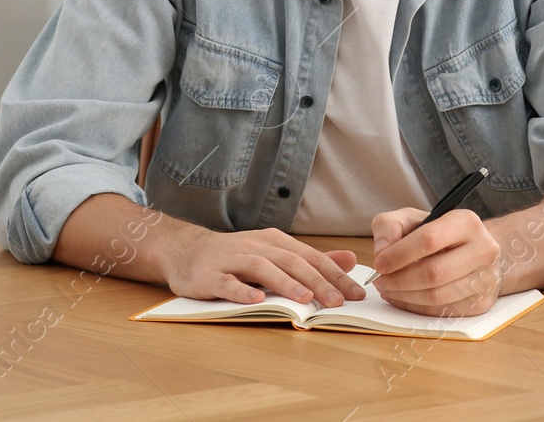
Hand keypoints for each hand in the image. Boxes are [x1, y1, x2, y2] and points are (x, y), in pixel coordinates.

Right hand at [159, 224, 365, 307]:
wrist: (186, 250)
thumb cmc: (237, 256)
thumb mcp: (275, 253)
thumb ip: (311, 260)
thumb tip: (349, 260)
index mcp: (276, 242)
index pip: (311, 258)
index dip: (335, 275)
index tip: (357, 293)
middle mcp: (257, 246)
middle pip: (292, 262)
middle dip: (318, 282)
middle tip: (339, 301)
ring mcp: (233, 259)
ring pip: (263, 269)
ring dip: (285, 283)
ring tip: (306, 299)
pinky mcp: (210, 275)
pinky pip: (228, 283)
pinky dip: (242, 290)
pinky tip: (256, 300)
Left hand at [370, 207, 503, 315]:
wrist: (475, 251)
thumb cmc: (440, 235)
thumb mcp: (412, 219)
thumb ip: (390, 227)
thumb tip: (382, 252)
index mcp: (466, 222)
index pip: (429, 239)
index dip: (399, 254)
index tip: (379, 263)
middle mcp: (483, 249)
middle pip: (434, 273)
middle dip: (399, 280)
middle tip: (380, 281)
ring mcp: (485, 279)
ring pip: (437, 296)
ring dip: (404, 296)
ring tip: (388, 289)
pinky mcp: (480, 303)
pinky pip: (441, 312)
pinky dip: (415, 308)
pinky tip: (403, 298)